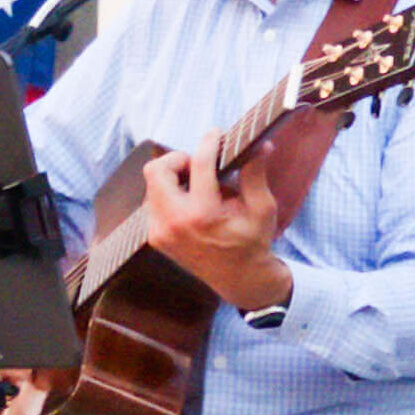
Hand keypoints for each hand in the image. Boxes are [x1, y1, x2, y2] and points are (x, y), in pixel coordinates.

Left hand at [141, 133, 293, 314]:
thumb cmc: (253, 242)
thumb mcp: (262, 208)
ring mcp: (161, 232)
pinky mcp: (156, 237)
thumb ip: (256, 174)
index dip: (209, 143)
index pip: (199, 164)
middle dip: (178, 160)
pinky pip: (154, 202)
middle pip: (157, 170)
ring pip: (152, 184)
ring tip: (199, 185)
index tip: (216, 135)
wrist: (240, 279)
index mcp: (203, 215)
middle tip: (199, 165)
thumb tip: (260, 144)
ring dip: (174, 177)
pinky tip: (192, 202)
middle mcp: (175, 224)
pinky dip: (170, 194)